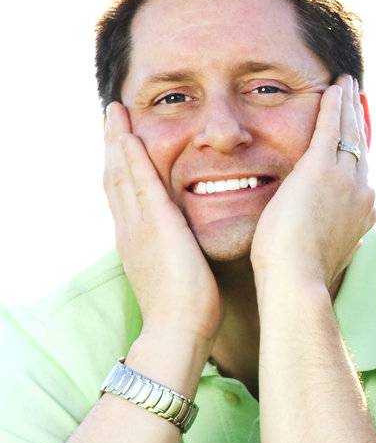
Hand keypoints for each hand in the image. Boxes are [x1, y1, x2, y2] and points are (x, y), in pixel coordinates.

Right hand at [103, 103, 220, 347]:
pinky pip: (138, 181)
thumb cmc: (190, 311)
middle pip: (116, 177)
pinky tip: (128, 132)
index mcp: (139, 240)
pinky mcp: (153, 224)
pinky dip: (130, 155)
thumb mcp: (184, 272)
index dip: (123, 167)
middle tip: (111, 116)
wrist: (178, 330)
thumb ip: (185, 254)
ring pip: (121, 173)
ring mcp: (137, 225)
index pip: (127, 195)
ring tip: (114, 112)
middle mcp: (131, 229)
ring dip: (116, 140)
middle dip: (113, 145)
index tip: (123, 142)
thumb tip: (197, 248)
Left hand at [250, 76, 375, 288]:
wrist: (297, 279)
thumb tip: (356, 243)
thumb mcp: (334, 257)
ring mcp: (345, 179)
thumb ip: (345, 244)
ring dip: (349, 105)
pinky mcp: (321, 169)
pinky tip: (333, 87)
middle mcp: (363, 192)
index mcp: (363, 212)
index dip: (358, 151)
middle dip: (358, 120)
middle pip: (361, 146)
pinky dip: (334, 105)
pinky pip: (330, 128)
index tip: (356, 138)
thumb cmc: (302, 276)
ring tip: (347, 84)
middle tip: (356, 97)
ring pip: (350, 132)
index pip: (362, 173)